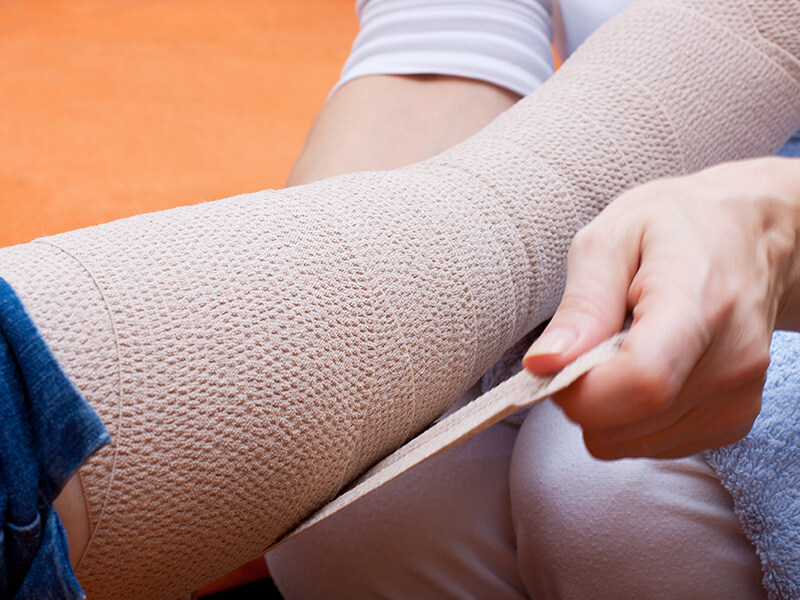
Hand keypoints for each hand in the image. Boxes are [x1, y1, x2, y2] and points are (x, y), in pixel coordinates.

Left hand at [523, 157, 799, 458]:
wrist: (752, 237)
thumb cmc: (677, 228)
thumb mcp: (610, 240)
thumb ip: (580, 306)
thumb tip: (543, 364)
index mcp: (698, 303)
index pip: (642, 383)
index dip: (580, 391)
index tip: (555, 365)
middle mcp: (731, 361)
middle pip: (629, 424)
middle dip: (582, 397)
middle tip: (586, 346)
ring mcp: (737, 397)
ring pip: (632, 444)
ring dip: (607, 408)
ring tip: (623, 349)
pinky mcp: (733, 420)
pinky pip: (653, 446)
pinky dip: (633, 418)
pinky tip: (647, 369)